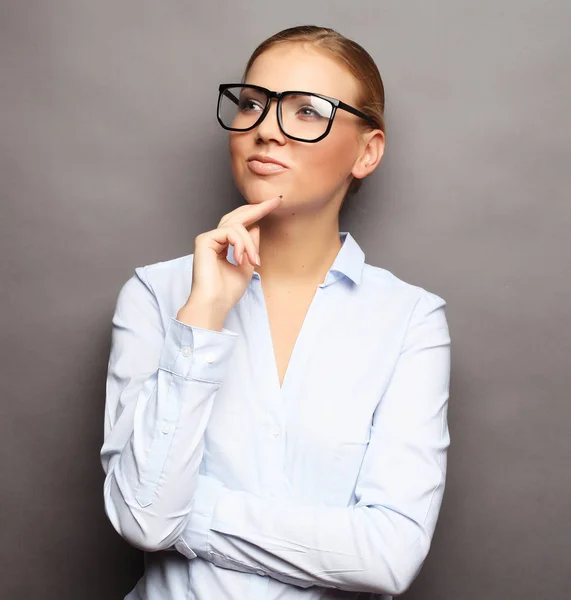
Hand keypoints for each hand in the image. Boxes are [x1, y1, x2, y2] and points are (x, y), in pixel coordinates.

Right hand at [183, 195, 282, 315]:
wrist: (214, 304)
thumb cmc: (227, 292)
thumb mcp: (247, 266)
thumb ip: (251, 247)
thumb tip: (256, 227)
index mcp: (223, 245)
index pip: (241, 224)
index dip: (257, 212)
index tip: (274, 203)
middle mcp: (215, 239)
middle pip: (237, 216)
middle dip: (257, 208)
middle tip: (276, 201)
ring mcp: (208, 239)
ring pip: (237, 226)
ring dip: (250, 244)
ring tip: (253, 261)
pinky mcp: (204, 240)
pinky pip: (229, 232)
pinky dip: (240, 244)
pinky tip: (241, 258)